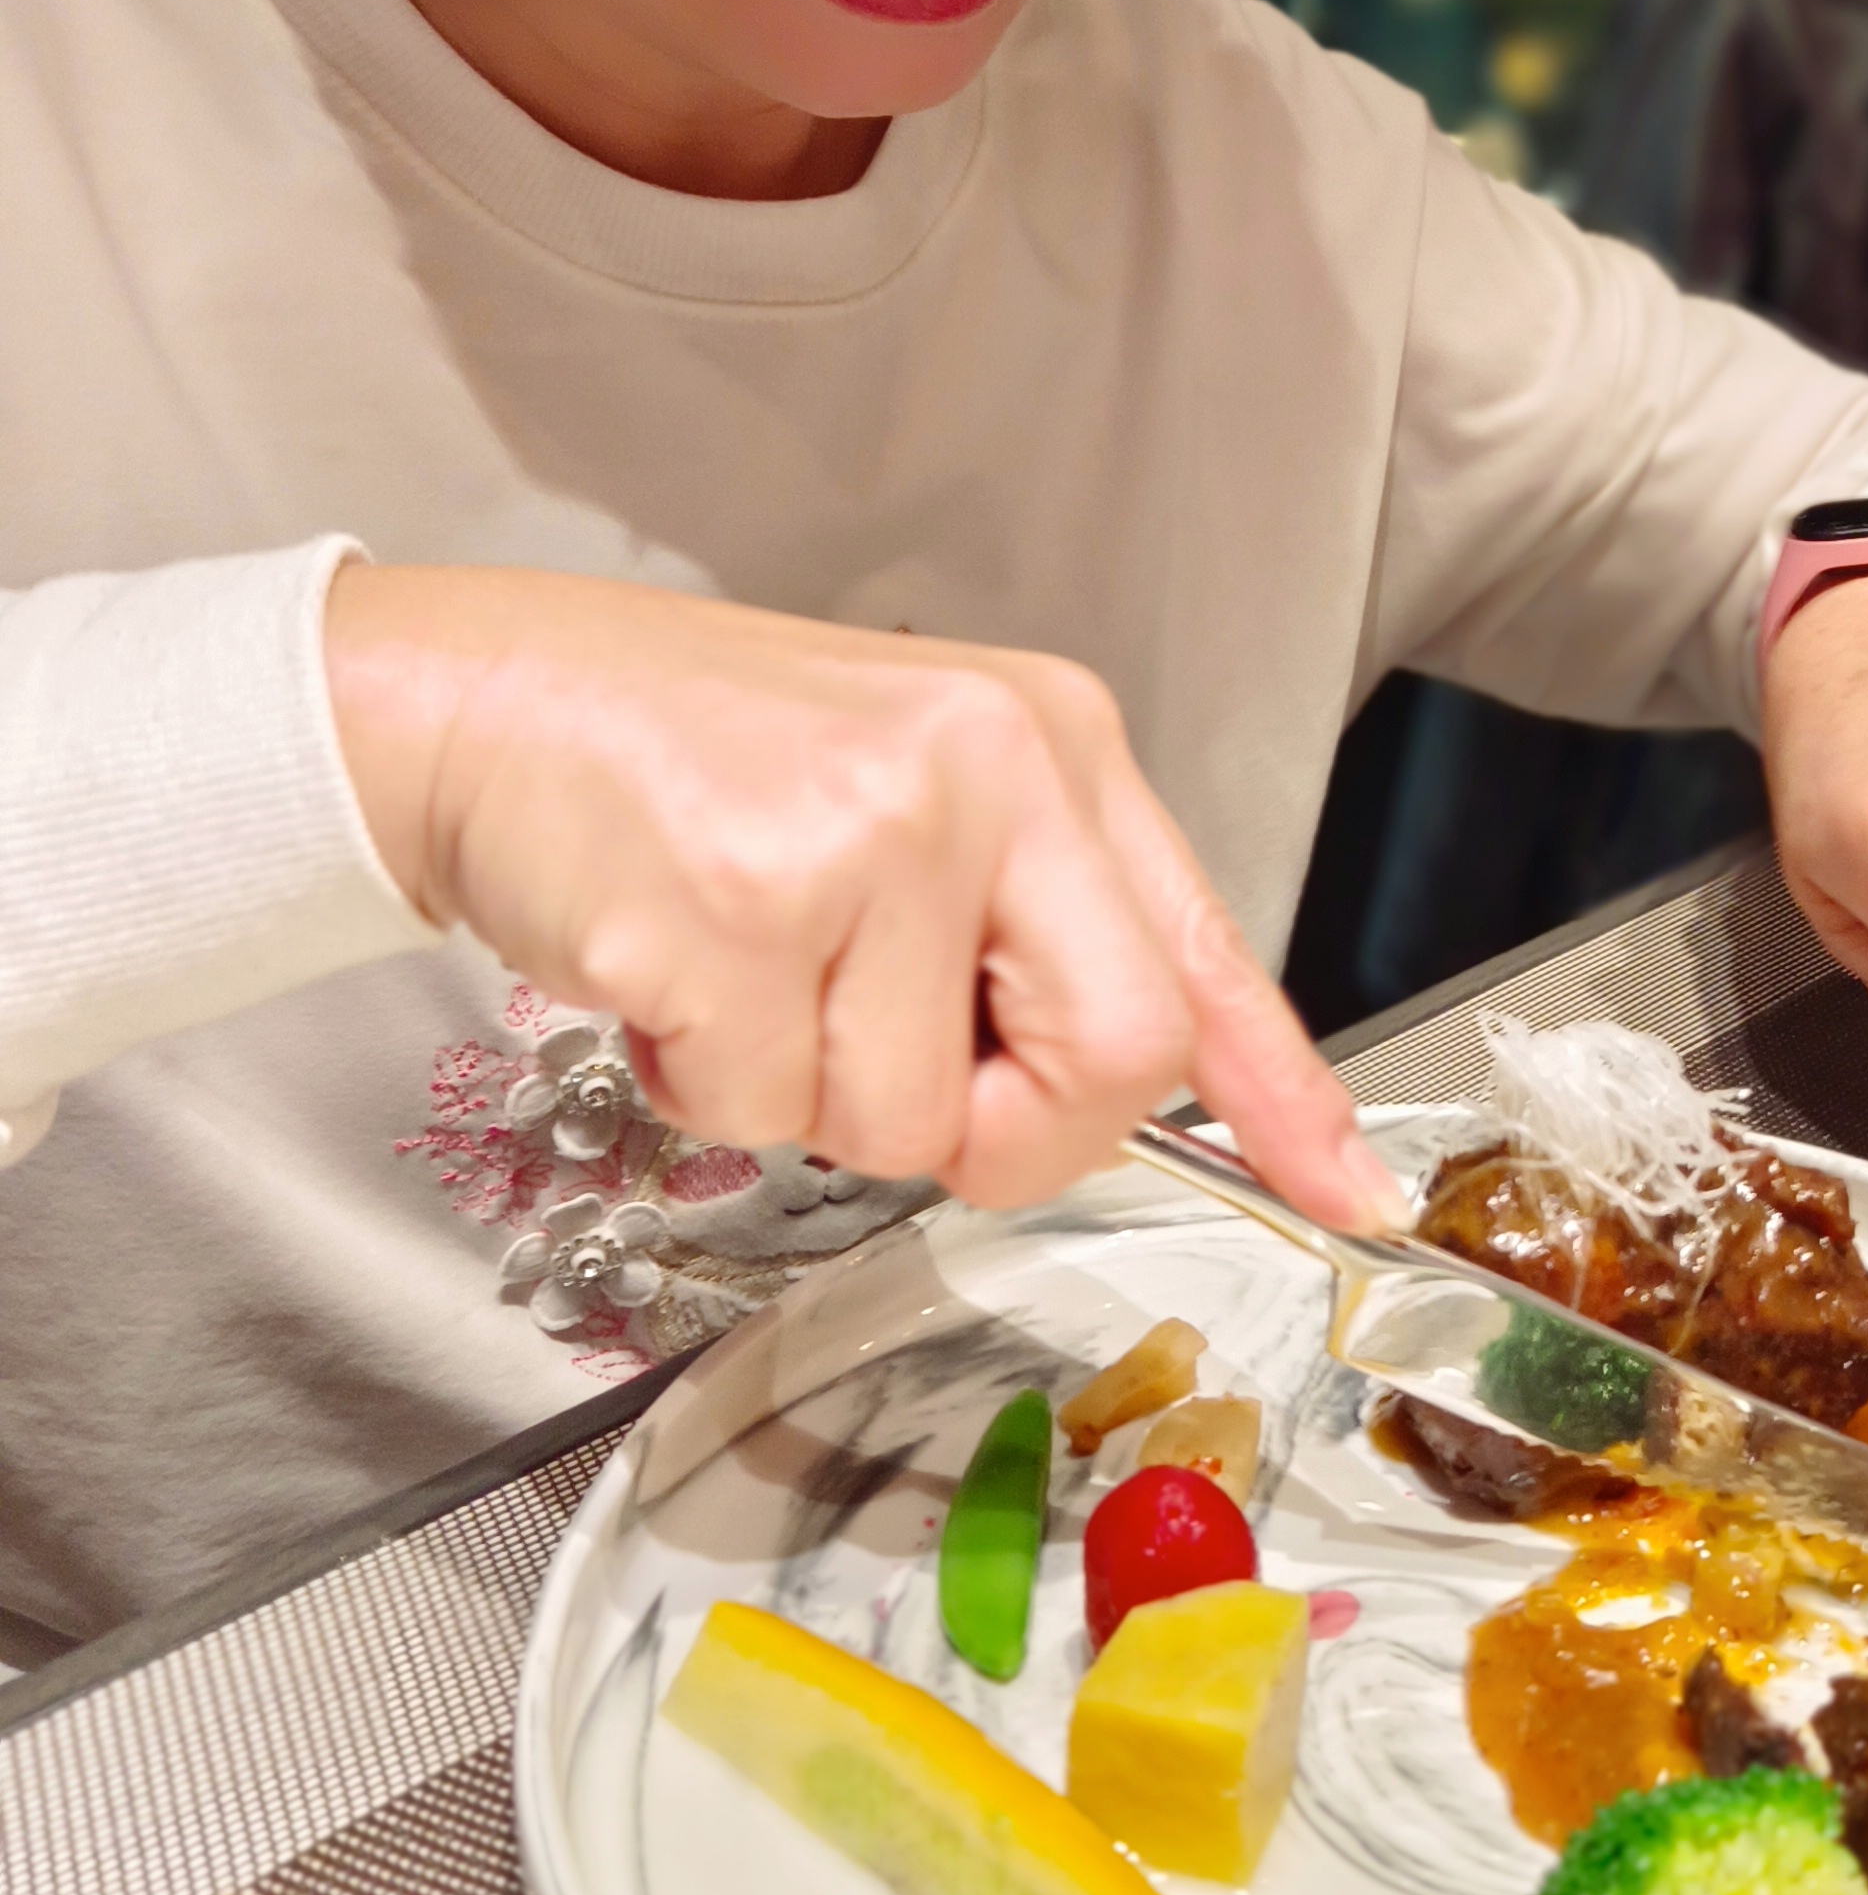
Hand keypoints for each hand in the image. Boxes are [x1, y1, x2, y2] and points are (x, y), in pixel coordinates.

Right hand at [324, 566, 1403, 1224]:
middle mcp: (991, 768)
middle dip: (1005, 1131)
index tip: (1351, 1194)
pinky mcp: (745, 903)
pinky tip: (673, 968)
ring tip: (744, 967)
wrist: (488, 700)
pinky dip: (705, 1084)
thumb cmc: (695, 766)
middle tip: (900, 1074)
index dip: (1285, 1093)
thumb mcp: (913, 804)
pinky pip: (769, 1109)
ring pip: (913, 1120)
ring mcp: (872, 830)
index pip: (1203, 949)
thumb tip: (1146, 1098)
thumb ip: (1031, 936)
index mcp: (1052, 744)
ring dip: (811, 1093)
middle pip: (1110, 1062)